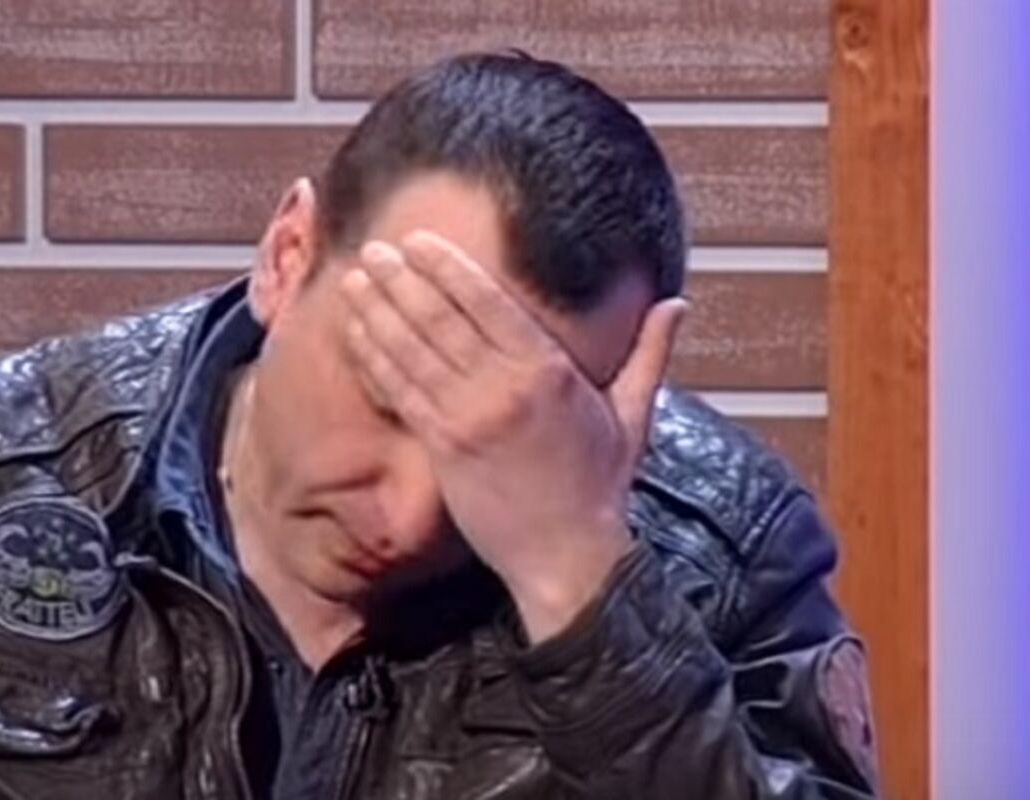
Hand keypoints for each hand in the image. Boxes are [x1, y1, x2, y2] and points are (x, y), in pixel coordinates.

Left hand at [339, 231, 686, 641]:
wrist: (567, 557)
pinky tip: (357, 334)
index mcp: (549, 370)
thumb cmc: (598, 489)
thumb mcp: (632, 417)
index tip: (418, 242)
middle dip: (401, 280)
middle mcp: (503, 387)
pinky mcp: (443, 448)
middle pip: (440, 319)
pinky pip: (400, 392)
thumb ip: (648, 355)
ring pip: (412, 351)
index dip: (447, 268)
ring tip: (354, 280)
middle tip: (373, 249)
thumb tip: (676, 304)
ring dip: (378, 311)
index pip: (488, 303)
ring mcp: (467, 417)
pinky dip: (374, 359)